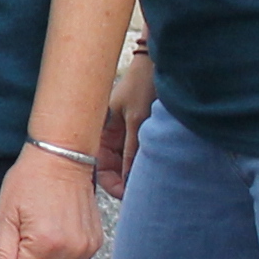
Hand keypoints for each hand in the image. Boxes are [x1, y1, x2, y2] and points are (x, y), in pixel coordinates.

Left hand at [0, 146, 104, 258]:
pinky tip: (54, 240)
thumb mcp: (6, 216)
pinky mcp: (95, 244)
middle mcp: (70, 250)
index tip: (12, 242)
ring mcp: (86, 248)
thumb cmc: (29, 182)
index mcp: (45, 243)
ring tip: (39, 239)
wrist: (61, 159)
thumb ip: (1, 254)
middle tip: (23, 240)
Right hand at [100, 52, 157, 196]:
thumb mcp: (136, 121)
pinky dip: (145, 162)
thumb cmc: (142, 86)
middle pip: (114, 169)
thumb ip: (132, 151)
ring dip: (136, 172)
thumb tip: (129, 181)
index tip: (127, 194)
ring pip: (128, 163)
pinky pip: (139, 154)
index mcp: (101, 131)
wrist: (159, 65)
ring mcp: (126, 134)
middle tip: (141, 192)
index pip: (99, 168)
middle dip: (125, 181)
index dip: (111, 183)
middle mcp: (111, 135)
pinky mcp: (139, 131)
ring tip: (150, 180)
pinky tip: (155, 166)